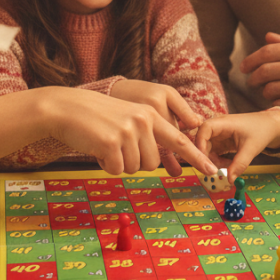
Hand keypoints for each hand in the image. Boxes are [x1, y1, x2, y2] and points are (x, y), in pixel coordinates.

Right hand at [41, 87, 216, 176]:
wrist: (66, 108)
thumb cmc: (97, 117)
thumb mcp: (127, 117)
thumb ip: (147, 133)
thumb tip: (157, 161)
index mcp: (150, 114)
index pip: (179, 140)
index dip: (197, 158)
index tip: (213, 171)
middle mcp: (143, 121)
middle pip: (153, 163)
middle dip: (136, 162)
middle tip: (117, 147)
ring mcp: (127, 131)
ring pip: (135, 168)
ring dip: (120, 163)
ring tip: (106, 144)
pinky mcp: (111, 142)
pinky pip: (117, 170)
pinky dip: (106, 165)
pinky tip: (96, 148)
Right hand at [194, 109, 279, 182]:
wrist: (271, 127)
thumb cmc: (262, 131)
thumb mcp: (251, 148)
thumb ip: (239, 164)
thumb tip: (229, 180)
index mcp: (223, 122)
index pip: (204, 130)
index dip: (200, 144)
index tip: (204, 160)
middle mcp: (218, 127)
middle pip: (203, 141)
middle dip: (205, 157)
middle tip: (212, 172)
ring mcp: (219, 135)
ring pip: (207, 149)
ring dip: (212, 161)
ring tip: (226, 168)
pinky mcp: (222, 142)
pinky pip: (214, 152)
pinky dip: (218, 160)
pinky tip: (228, 165)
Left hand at [239, 32, 279, 104]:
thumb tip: (267, 37)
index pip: (268, 52)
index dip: (251, 59)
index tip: (244, 66)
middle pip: (266, 71)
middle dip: (253, 77)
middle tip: (251, 80)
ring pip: (271, 89)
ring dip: (264, 91)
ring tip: (268, 90)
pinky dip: (276, 101)